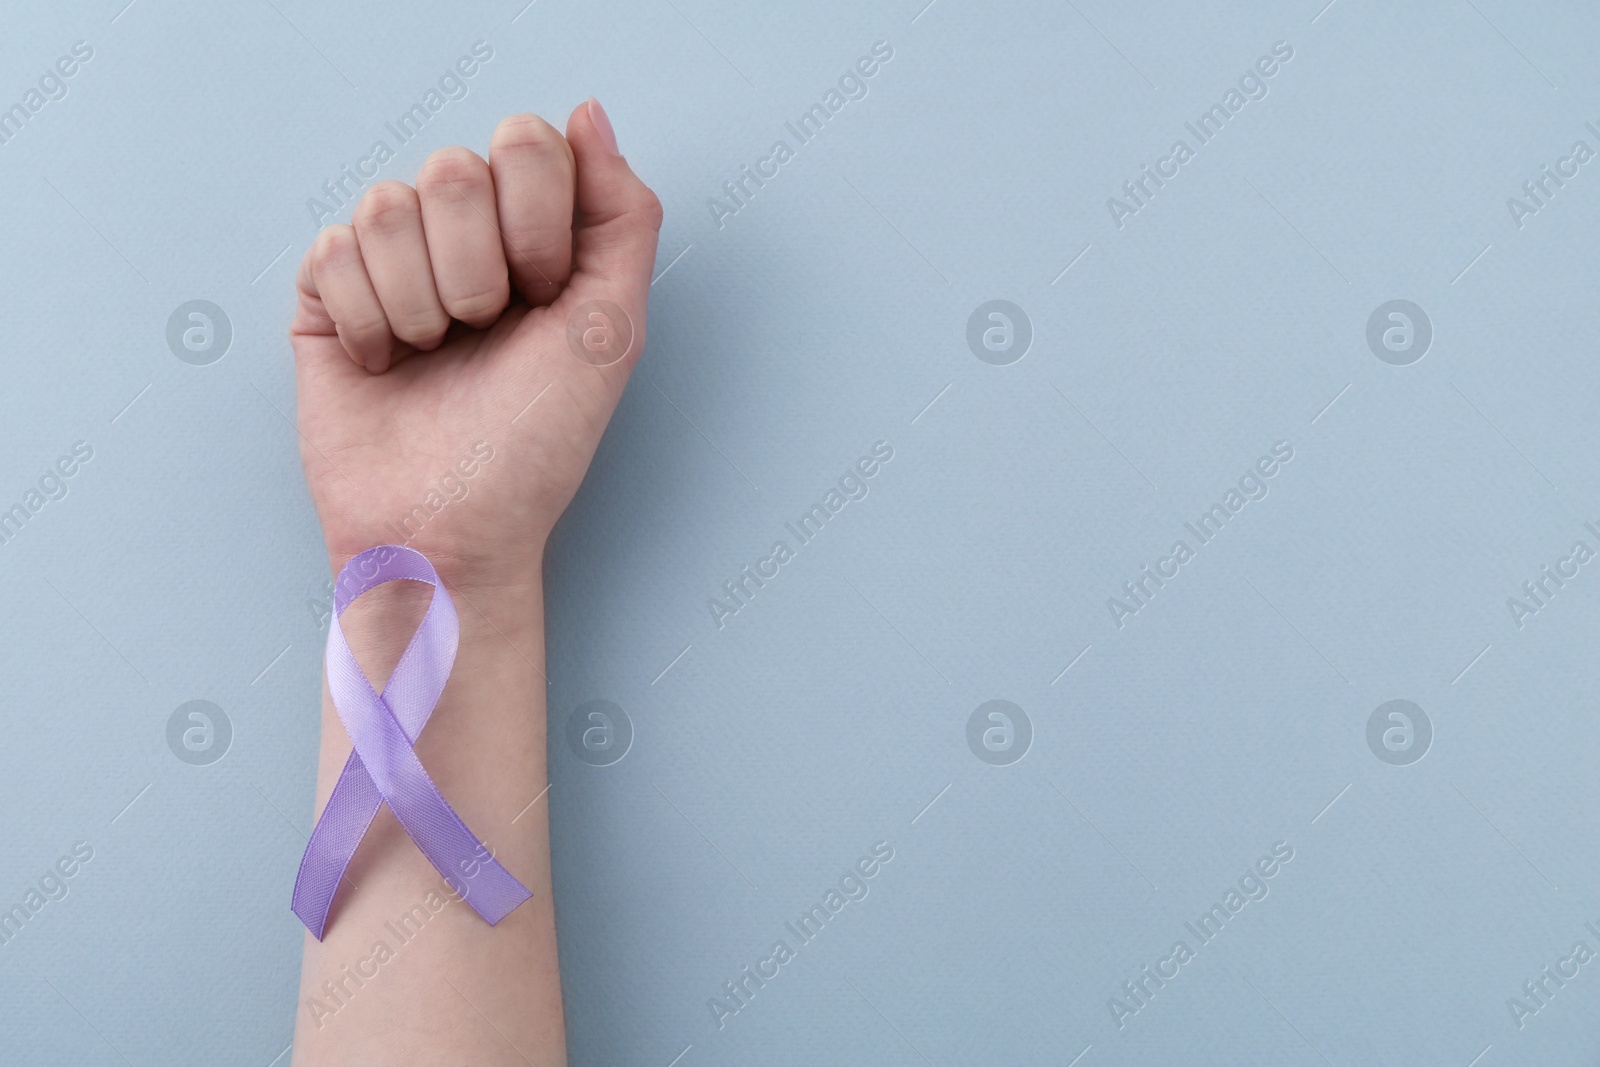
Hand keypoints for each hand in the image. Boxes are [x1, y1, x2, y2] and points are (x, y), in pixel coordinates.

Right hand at [289, 99, 661, 593]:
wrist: (450, 526)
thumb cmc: (534, 444)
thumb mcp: (611, 331)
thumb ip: (623, 214)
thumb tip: (587, 112)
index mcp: (535, 234)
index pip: (527, 144)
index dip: (535, 223)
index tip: (544, 299)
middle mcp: (464, 237)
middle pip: (454, 168)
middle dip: (477, 270)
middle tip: (485, 333)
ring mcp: (392, 261)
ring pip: (387, 205)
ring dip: (421, 302)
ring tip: (434, 356)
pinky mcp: (326, 295)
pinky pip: (331, 250)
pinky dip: (367, 320)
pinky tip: (385, 364)